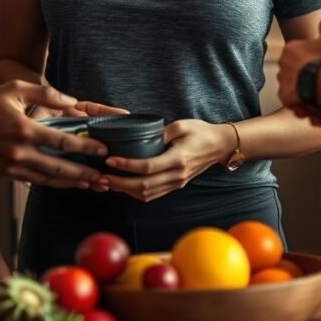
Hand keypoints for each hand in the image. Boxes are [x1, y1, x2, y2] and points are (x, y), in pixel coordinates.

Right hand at [0, 82, 109, 187]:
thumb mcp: (16, 89)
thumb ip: (46, 94)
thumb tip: (72, 102)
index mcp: (24, 129)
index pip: (63, 142)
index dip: (86, 147)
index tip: (102, 149)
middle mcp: (19, 152)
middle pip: (59, 168)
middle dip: (83, 173)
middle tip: (102, 176)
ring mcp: (11, 167)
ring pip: (47, 180)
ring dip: (70, 183)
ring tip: (89, 184)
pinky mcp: (4, 175)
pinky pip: (32, 181)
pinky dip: (50, 183)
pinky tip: (64, 183)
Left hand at [98, 119, 235, 202]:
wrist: (219, 145)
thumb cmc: (201, 132)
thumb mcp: (181, 125)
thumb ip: (161, 133)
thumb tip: (140, 137)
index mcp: (178, 159)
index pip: (147, 167)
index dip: (127, 166)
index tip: (111, 160)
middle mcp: (176, 175)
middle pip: (143, 186)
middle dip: (120, 183)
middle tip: (101, 176)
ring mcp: (176, 183)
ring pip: (146, 194)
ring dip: (125, 190)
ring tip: (108, 182)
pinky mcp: (175, 185)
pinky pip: (153, 194)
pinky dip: (136, 193)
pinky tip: (124, 186)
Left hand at [278, 19, 320, 119]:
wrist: (318, 79)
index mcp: (289, 48)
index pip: (297, 53)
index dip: (309, 59)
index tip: (317, 63)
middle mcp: (282, 63)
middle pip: (293, 68)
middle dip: (303, 72)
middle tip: (316, 77)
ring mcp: (281, 79)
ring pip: (291, 82)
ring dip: (300, 85)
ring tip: (313, 89)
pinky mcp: (283, 94)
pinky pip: (289, 97)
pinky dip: (297, 98)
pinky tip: (308, 98)